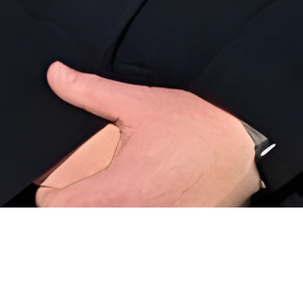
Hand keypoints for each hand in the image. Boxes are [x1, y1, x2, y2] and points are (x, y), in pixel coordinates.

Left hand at [36, 63, 262, 206]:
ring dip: (108, 209)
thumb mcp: (142, 103)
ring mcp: (151, 225)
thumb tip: (58, 76)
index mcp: (113, 191)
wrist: (250, 147)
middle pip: (77, 219)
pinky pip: (139, 223)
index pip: (52, 207)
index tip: (63, 177)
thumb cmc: (202, 129)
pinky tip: (151, 194)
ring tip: (126, 187)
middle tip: (96, 178)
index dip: (52, 189)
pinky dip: (137, 212)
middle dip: (80, 201)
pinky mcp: (172, 226)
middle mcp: (128, 217)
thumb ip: (91, 91)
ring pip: (106, 224)